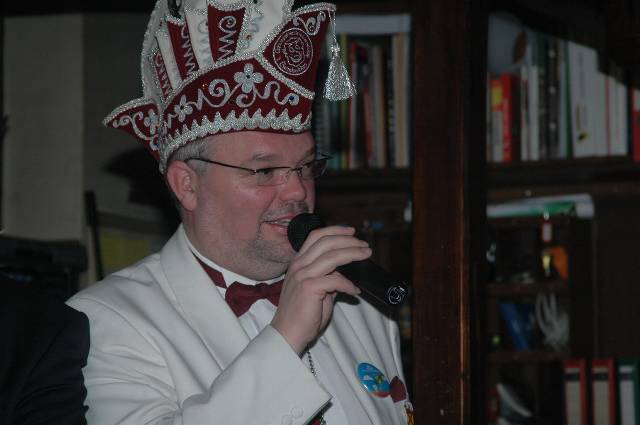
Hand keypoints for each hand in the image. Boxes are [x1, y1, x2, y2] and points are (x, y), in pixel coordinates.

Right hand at [271, 226, 370, 354]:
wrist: (288, 333)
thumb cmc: (301, 314)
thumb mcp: (315, 290)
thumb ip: (327, 277)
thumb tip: (342, 272)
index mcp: (298, 262)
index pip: (316, 237)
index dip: (335, 231)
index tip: (352, 232)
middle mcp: (298, 265)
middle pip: (326, 242)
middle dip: (348, 240)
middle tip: (364, 244)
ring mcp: (302, 275)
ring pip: (332, 256)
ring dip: (352, 253)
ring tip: (366, 255)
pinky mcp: (309, 288)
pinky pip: (335, 280)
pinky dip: (348, 284)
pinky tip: (355, 290)